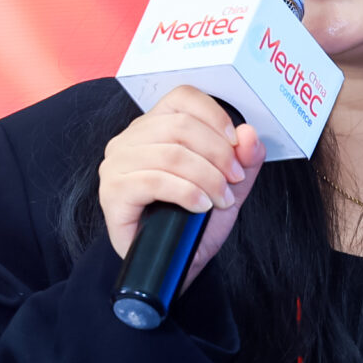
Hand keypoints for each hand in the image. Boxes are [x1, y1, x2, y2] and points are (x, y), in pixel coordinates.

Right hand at [97, 86, 267, 286]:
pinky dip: (186, 193)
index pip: (182, 97)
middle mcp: (131, 139)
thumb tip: (250, 134)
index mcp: (155, 126)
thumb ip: (243, 160)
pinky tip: (200, 206)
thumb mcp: (228, 187)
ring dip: (207, 178)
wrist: (169, 264)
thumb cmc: (191, 222)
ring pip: (171, 154)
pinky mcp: (113, 191)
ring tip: (220, 199)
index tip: (236, 145)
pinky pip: (154, 181)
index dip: (215, 116)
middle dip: (218, 154)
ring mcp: (117, 163)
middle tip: (234, 180)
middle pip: (181, 127)